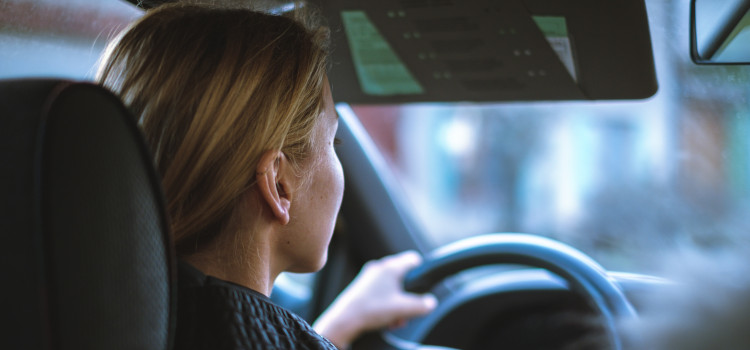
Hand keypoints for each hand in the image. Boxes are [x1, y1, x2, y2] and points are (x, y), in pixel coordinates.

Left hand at [313, 250, 437, 348]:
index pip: (413, 259)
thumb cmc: (372, 310)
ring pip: (391, 286)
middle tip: (408, 309)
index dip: (422, 270)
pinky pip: (380, 292)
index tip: (424, 284)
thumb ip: (422, 305)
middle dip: (408, 295)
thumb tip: (431, 302)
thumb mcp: (403, 309)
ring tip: (396, 319)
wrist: (345, 320)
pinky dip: (386, 303)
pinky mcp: (362, 287)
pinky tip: (386, 319)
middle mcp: (379, 268)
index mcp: (391, 267)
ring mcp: (369, 276)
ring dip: (397, 302)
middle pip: (403, 276)